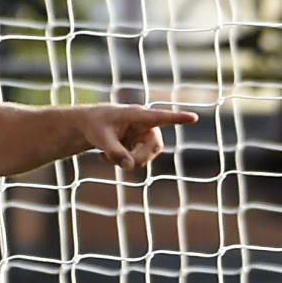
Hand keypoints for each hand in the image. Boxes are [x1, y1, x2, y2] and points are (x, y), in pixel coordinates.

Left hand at [82, 104, 197, 169]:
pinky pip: (137, 160)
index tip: (193, 117)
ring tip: (106, 157)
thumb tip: (130, 166)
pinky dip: (122, 163)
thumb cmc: (95, 125)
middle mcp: (145, 125)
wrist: (89, 125)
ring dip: (129, 162)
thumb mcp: (100, 138)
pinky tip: (104, 157)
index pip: (161, 117)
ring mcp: (143, 136)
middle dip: (140, 158)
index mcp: (137, 115)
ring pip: (147, 156)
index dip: (177, 118)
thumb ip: (114, 152)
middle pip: (155, 145)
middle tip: (122, 164)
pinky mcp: (139, 145)